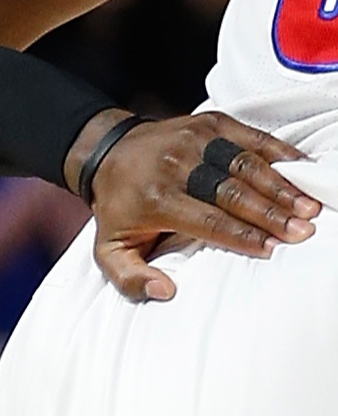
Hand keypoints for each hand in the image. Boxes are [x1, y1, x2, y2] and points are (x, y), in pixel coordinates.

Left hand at [77, 112, 317, 300]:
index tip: (272, 248)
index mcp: (155, 199)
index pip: (208, 221)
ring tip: (307, 206)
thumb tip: (164, 292)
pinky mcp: (209, 123)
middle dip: (270, 214)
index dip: (242, 236)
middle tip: (302, 230)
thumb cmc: (118, 207)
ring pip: (246, 164)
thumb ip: (129, 278)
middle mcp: (175, 166)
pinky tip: (301, 170)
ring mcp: (195, 141)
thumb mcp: (109, 249)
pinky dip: (279, 154)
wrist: (108, 153)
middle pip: (233, 193)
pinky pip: (251, 138)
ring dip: (281, 186)